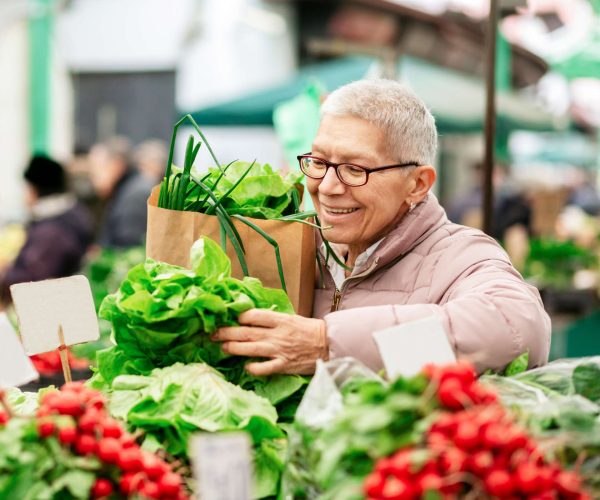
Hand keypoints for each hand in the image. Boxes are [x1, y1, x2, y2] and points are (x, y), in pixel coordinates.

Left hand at [211, 309, 328, 375]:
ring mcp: (279, 350)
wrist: (328, 344)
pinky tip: (246, 367)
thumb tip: (251, 318)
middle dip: (226, 332)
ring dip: (233, 348)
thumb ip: (272, 319)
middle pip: (246, 332)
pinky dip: (253, 368)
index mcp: (279, 319)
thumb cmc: (309, 330)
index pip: (253, 315)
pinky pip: (264, 368)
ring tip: (222, 347)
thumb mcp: (290, 318)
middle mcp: (277, 334)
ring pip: (251, 349)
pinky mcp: (283, 365)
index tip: (227, 319)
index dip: (237, 317)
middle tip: (212, 333)